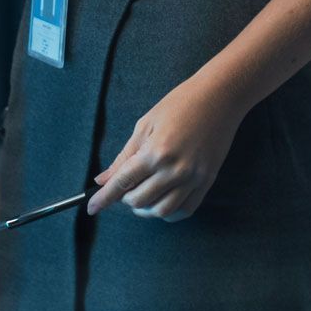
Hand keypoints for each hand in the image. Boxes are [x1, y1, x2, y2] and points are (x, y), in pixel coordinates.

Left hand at [85, 73, 246, 221]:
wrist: (218, 98)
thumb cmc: (180, 104)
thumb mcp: (145, 124)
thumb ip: (124, 156)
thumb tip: (103, 179)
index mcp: (155, 152)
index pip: (122, 183)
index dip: (104, 198)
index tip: (91, 208)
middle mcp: (174, 170)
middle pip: (140, 200)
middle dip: (125, 199)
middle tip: (123, 188)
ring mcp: (193, 178)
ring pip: (162, 211)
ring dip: (146, 209)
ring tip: (141, 197)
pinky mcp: (207, 182)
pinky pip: (185, 210)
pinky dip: (169, 212)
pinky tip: (161, 201)